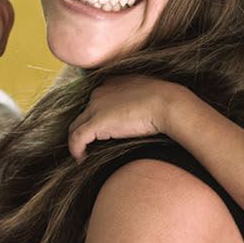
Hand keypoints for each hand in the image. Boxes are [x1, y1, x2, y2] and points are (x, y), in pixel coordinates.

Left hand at [68, 76, 183, 160]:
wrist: (167, 103)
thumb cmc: (165, 101)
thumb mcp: (147, 93)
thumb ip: (136, 99)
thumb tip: (138, 113)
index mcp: (111, 83)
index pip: (95, 102)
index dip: (95, 118)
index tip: (102, 132)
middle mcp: (99, 92)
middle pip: (83, 115)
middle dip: (85, 130)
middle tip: (90, 146)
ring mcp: (96, 107)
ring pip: (76, 126)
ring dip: (77, 142)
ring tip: (84, 155)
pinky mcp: (97, 122)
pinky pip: (77, 138)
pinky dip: (76, 149)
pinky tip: (82, 158)